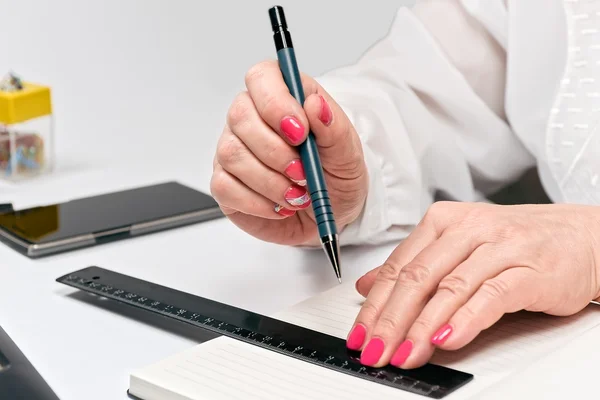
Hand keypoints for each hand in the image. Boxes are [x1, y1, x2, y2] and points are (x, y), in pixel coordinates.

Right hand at [210, 60, 367, 245]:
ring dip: (269, 181)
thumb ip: (334, 128)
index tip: (300, 132)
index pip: (262, 77)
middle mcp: (252, 118)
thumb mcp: (349, 154)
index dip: (275, 102)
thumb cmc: (336, 177)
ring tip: (298, 195)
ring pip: (231, 154)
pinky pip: (224, 187)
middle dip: (275, 151)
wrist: (329, 215)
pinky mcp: (225, 184)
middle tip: (303, 173)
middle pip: (240, 116)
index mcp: (284, 97)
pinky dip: (257, 202)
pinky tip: (279, 207)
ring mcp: (234, 150)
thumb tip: (315, 105)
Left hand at [346, 201, 599, 368]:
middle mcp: (468, 229)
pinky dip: (465, 320)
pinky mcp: (528, 269)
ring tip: (404, 353)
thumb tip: (366, 285)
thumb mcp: (456, 247)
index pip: (398, 266)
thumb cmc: (515, 243)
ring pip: (449, 288)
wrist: (581, 237)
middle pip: (418, 278)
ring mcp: (499, 247)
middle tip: (374, 350)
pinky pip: (490, 295)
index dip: (374, 303)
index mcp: (443, 222)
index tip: (359, 333)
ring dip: (421, 326)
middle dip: (390, 320)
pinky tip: (446, 339)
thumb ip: (413, 265)